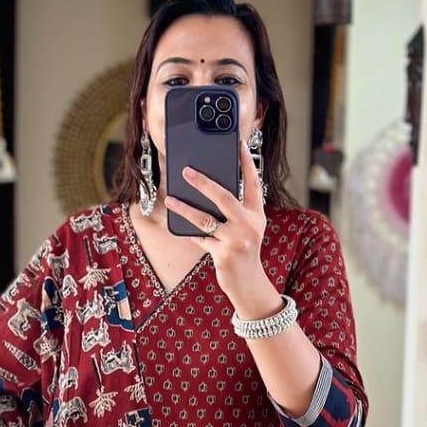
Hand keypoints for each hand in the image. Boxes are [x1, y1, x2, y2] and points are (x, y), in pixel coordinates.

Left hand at [163, 136, 273, 313]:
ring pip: (205, 219)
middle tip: (186, 170)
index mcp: (256, 214)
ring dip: (185, 208)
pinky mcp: (223, 255)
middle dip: (203, 182)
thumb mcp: (247, 227)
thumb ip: (236, 209)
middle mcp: (249, 225)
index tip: (240, 144)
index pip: (253, 183)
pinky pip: (200, 239)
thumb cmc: (244, 249)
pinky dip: (189, 233)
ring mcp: (236, 240)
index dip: (247, 163)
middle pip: (223, 197)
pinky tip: (178, 225)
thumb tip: (207, 188)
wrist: (248, 282)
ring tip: (170, 199)